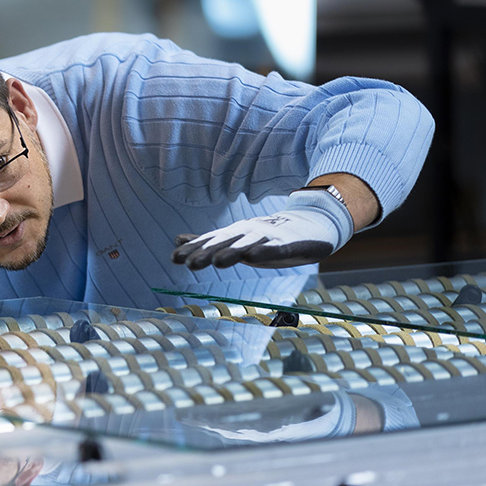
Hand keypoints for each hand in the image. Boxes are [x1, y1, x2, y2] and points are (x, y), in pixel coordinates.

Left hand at [171, 188, 352, 269]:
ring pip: (248, 245)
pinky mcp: (289, 244)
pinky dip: (265, 251)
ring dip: (233, 252)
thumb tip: (178, 239)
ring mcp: (268, 237)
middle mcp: (248, 233)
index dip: (193, 249)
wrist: (311, 223)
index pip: (210, 242)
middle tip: (189, 262)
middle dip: (207, 252)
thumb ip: (207, 242)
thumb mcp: (235, 239)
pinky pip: (276, 248)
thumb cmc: (268, 235)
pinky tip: (254, 256)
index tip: (175, 258)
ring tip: (218, 261)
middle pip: (225, 243)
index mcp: (235, 235)